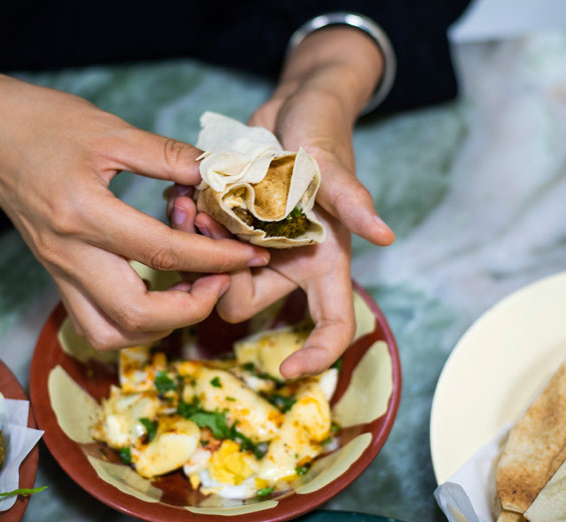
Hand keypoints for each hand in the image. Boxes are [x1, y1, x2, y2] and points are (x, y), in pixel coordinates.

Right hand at [0, 57, 269, 348]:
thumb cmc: (41, 122)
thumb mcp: (110, 129)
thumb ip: (168, 156)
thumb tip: (219, 173)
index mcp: (82, 212)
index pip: (162, 251)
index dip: (215, 258)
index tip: (250, 254)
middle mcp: (67, 252)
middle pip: (135, 315)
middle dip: (191, 308)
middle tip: (223, 280)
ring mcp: (57, 269)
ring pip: (110, 333)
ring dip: (160, 325)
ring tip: (191, 290)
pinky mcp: (55, 274)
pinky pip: (93, 322)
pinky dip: (131, 324)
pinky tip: (158, 293)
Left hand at [168, 28, 394, 375]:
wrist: (292, 108)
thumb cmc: (324, 134)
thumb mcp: (333, 164)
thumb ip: (351, 198)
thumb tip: (384, 234)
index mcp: (320, 260)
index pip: (331, 325)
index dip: (316, 355)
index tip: (286, 368)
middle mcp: (286, 262)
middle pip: (245, 300)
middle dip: (219, 275)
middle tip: (206, 226)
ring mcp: (252, 247)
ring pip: (211, 274)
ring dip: (193, 246)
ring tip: (188, 203)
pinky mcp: (225, 226)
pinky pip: (195, 244)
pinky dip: (183, 222)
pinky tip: (181, 194)